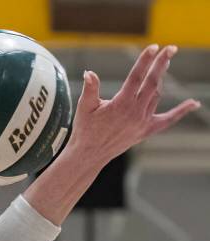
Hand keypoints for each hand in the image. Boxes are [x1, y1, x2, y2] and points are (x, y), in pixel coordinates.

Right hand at [70, 44, 199, 162]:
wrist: (89, 155)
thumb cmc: (85, 130)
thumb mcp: (85, 108)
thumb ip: (90, 89)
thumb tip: (89, 73)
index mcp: (121, 104)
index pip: (137, 76)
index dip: (145, 60)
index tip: (154, 47)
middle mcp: (135, 112)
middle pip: (153, 82)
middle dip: (162, 64)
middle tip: (171, 48)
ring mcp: (142, 122)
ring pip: (157, 95)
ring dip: (161, 78)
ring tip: (164, 65)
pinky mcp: (145, 131)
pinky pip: (167, 120)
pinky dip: (181, 111)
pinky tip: (194, 103)